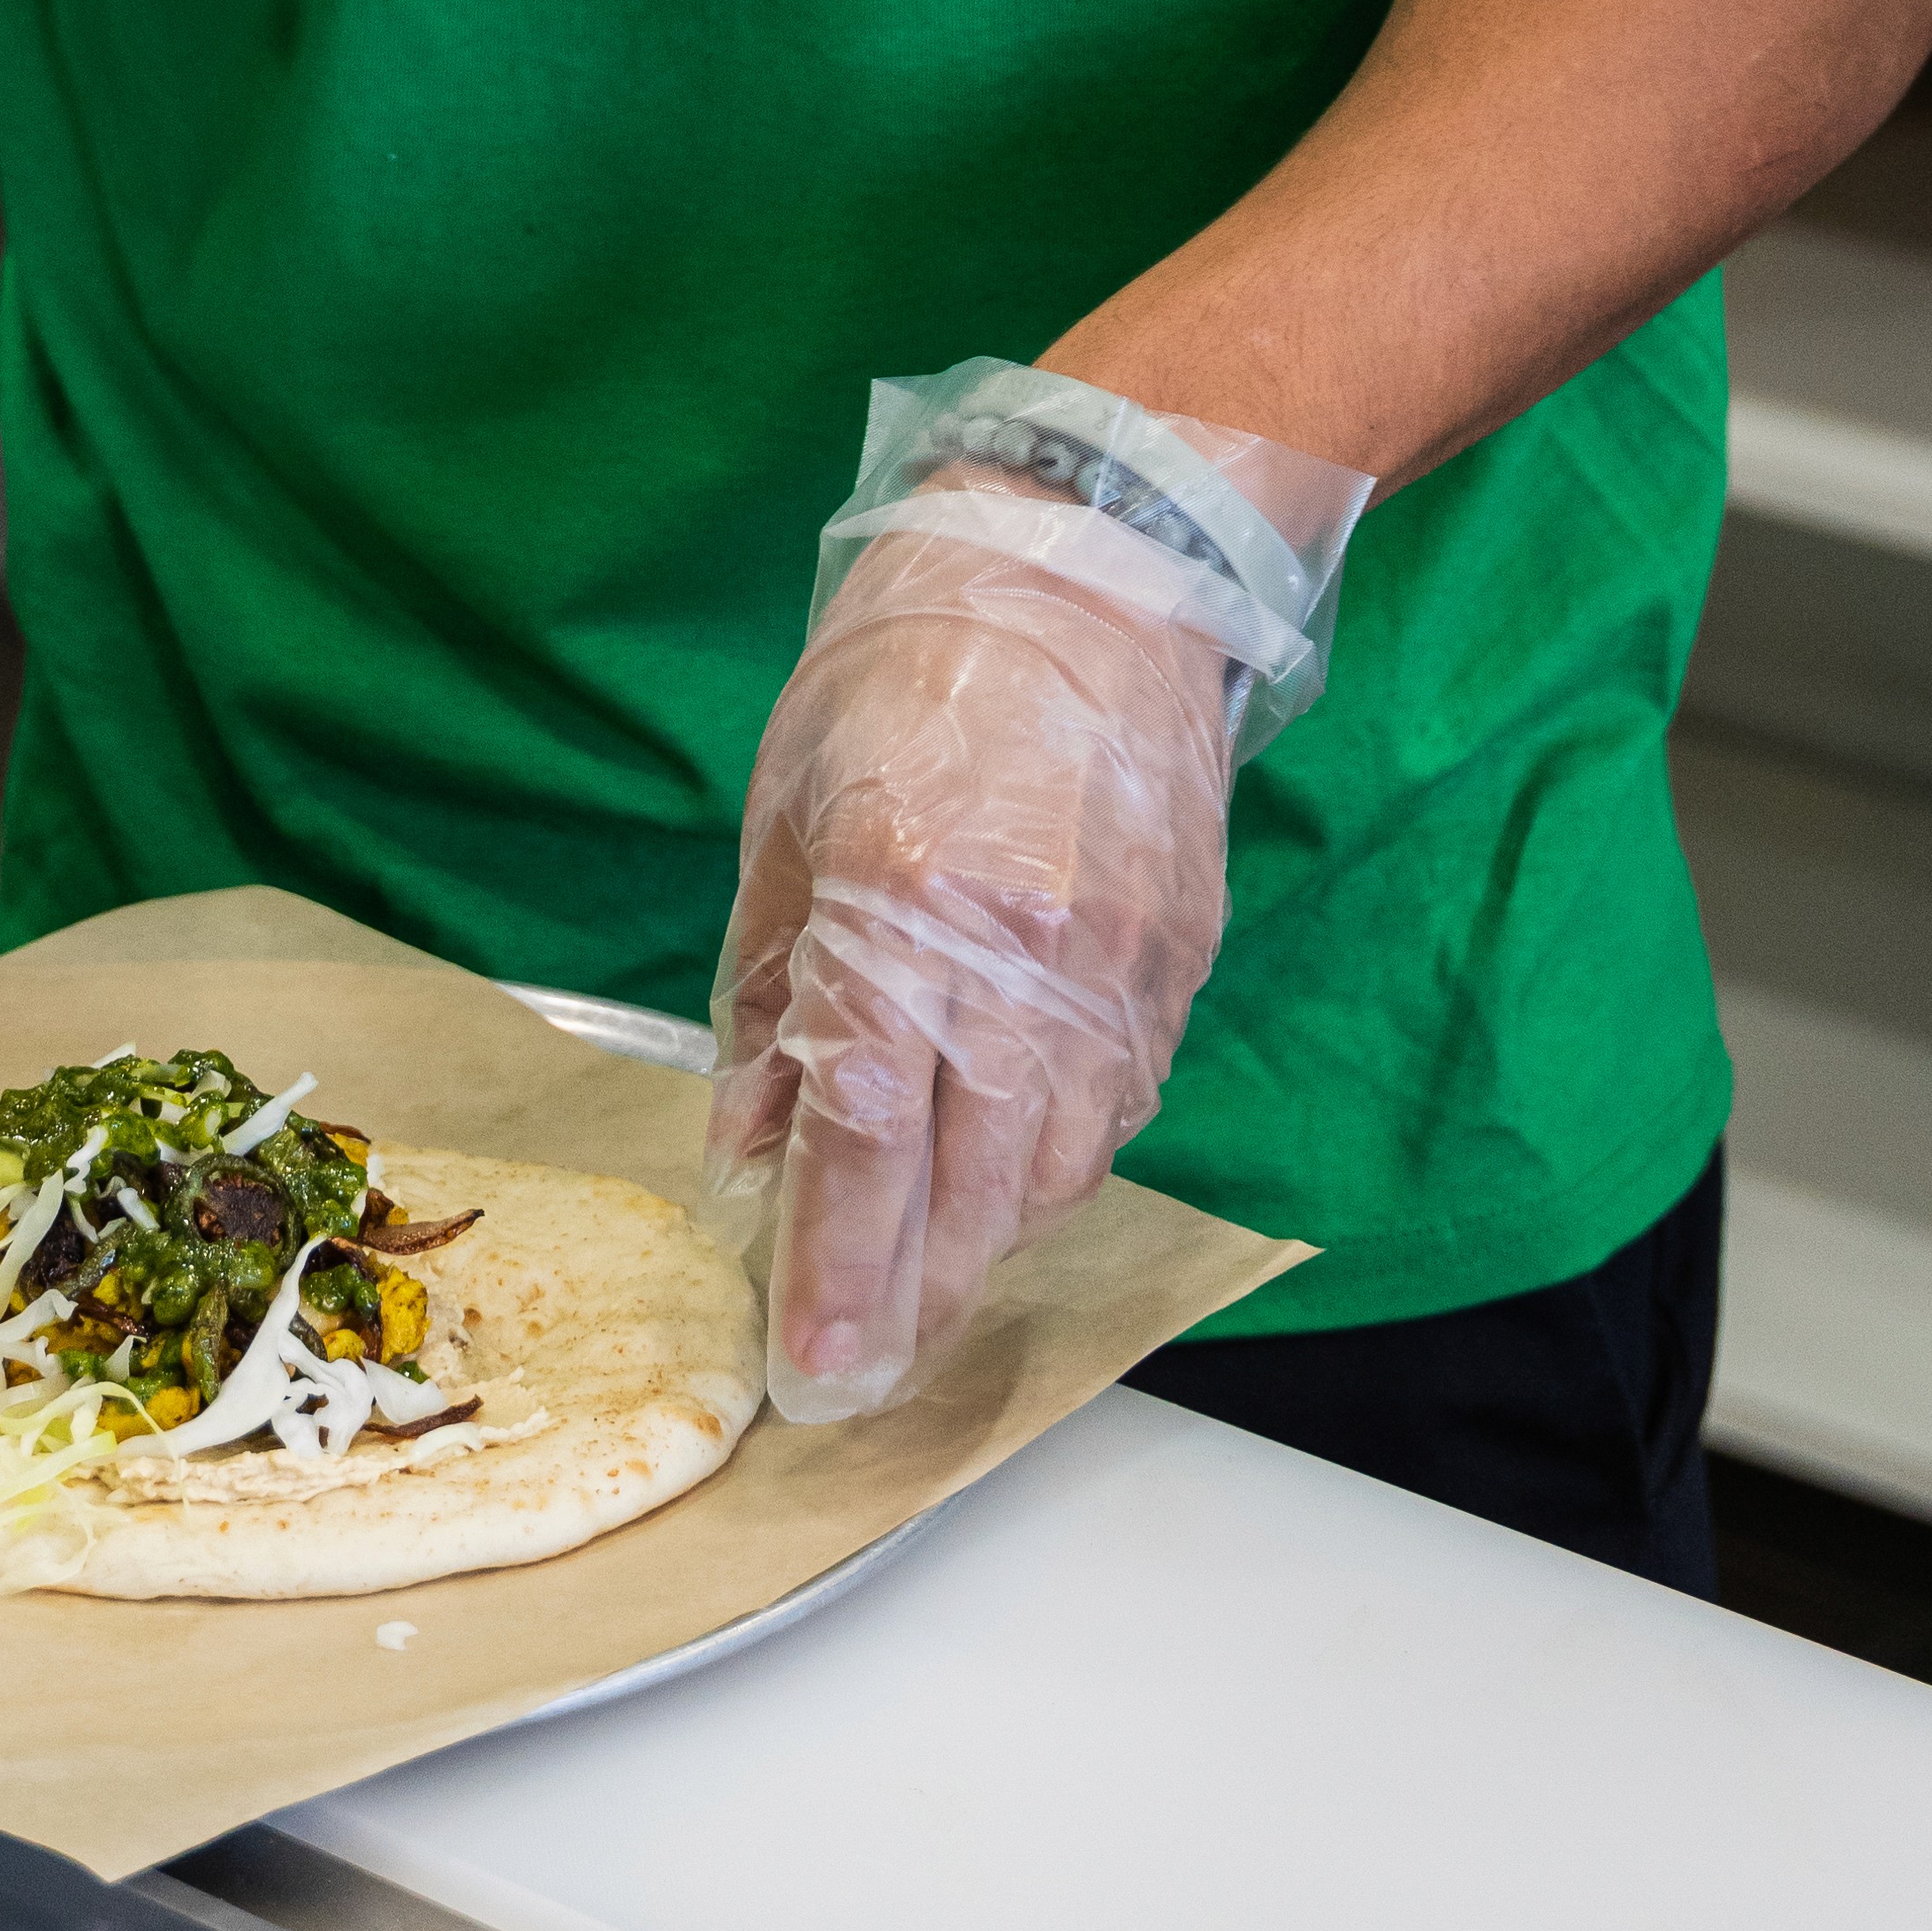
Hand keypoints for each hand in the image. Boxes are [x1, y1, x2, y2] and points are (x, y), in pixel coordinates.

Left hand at [708, 374, 1366, 1421]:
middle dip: (917, 1298)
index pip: (864, 1140)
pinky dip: (1058, 1158)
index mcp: (899, 901)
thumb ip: (769, 993)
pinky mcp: (1179, 958)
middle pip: (976, 1189)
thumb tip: (752, 1143)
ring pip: (1061, 1166)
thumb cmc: (906, 669)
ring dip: (990, 1238)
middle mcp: (1019, 951)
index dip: (839, 1272)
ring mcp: (1117, 962)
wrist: (1091, 560)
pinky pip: (1117, 1105)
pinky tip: (1009, 1166)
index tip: (817, 1370)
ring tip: (925, 1272)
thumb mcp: (786, 813)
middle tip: (862, 1366)